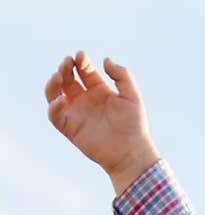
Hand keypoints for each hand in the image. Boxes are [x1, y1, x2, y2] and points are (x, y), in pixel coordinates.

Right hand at [45, 50, 157, 176]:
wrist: (131, 152)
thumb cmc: (134, 125)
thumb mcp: (131, 95)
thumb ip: (121, 75)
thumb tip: (105, 60)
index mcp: (99, 90)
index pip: (83, 69)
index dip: (80, 60)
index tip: (81, 56)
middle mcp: (86, 100)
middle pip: (67, 78)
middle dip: (65, 67)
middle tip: (68, 62)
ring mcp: (77, 114)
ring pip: (55, 94)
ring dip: (53, 83)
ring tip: (58, 75)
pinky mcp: (70, 129)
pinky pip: (54, 116)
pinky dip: (53, 106)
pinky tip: (61, 99)